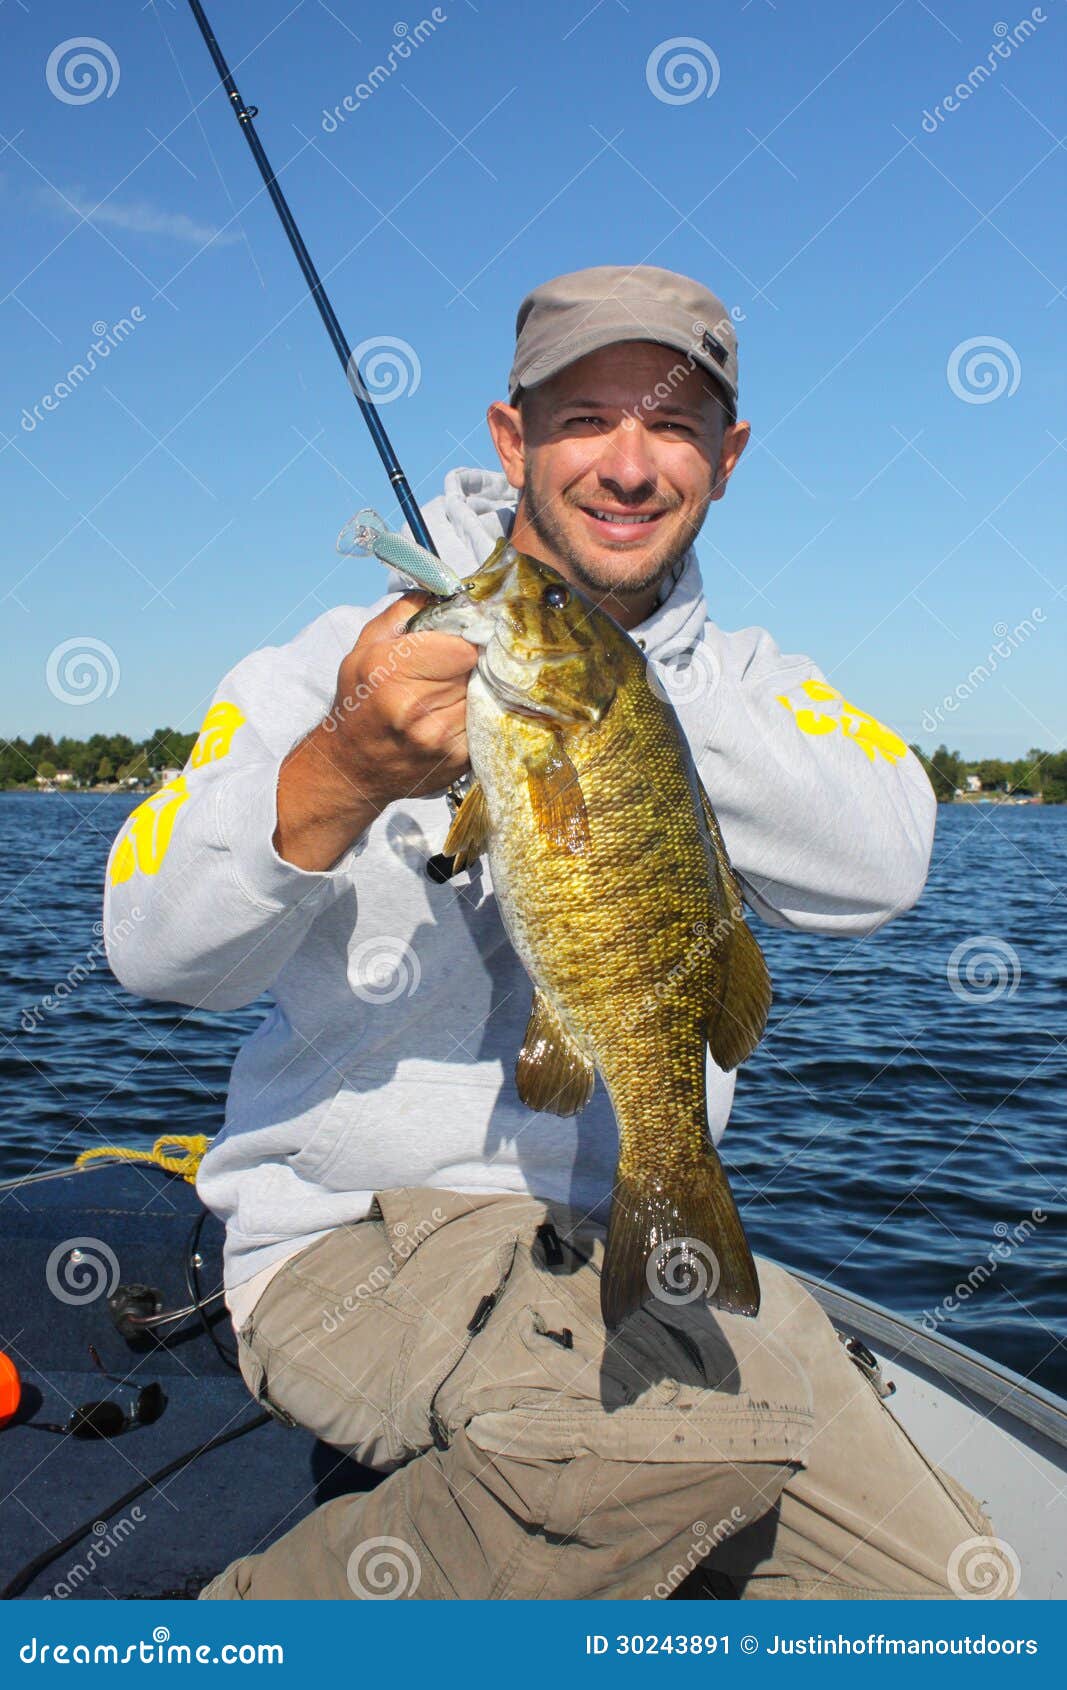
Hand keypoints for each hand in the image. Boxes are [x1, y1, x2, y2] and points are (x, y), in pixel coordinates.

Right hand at [274, 595, 476, 870]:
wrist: (352, 769)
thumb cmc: (358, 702)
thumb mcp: (365, 648)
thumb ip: (405, 612)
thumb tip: (448, 592)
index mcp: (391, 673)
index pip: (464, 646)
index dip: (466, 640)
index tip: (461, 640)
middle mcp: (417, 709)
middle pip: (478, 669)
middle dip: (474, 662)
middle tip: (458, 665)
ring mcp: (441, 739)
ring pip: (488, 695)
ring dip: (479, 688)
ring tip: (455, 690)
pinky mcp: (459, 761)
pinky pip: (489, 722)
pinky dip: (480, 714)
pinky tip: (458, 713)